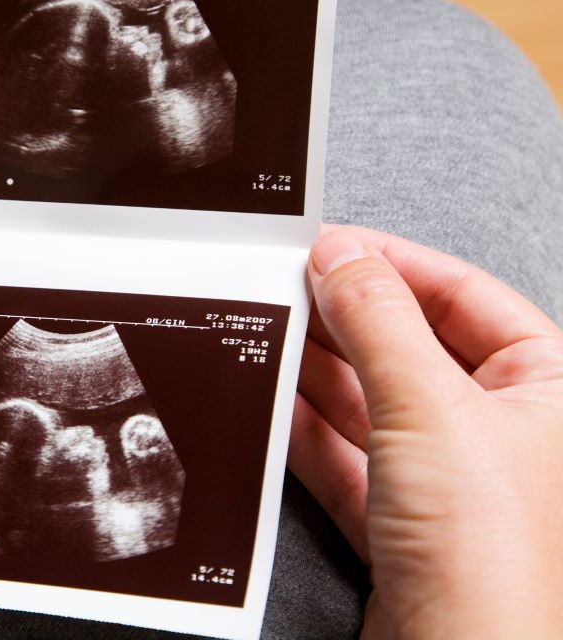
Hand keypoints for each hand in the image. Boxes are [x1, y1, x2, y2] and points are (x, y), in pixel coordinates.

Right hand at [289, 226, 562, 638]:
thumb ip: (378, 321)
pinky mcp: (406, 522)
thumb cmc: (491, 557)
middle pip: (412, 345)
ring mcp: (453, 478)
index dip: (393, 263)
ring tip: (268, 332)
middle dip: (346, 318)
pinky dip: (309, 429)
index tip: (329, 246)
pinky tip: (273, 400)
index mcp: (548, 387)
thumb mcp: (428, 408)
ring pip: (375, 401)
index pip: (463, 294)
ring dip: (319, 370)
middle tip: (286, 287)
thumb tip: (340, 256)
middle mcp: (507, 429)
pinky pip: (350, 456)